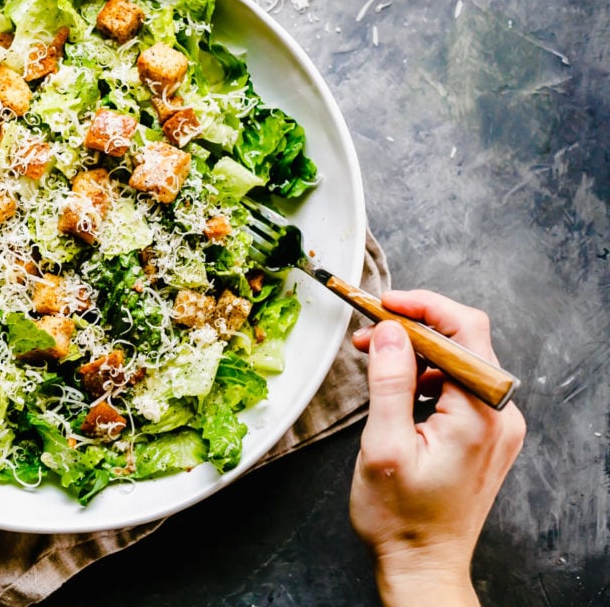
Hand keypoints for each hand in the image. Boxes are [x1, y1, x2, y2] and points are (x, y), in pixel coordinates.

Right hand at [349, 290, 525, 606]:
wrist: (422, 564)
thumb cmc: (400, 517)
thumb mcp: (384, 445)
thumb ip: (389, 381)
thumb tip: (392, 330)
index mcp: (481, 414)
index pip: (464, 330)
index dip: (421, 307)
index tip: (381, 303)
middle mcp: (500, 415)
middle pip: (464, 341)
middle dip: (413, 327)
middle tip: (367, 331)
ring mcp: (497, 426)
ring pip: (460, 362)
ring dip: (417, 351)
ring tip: (373, 356)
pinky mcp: (486, 435)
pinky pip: (459, 386)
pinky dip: (426, 373)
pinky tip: (396, 382)